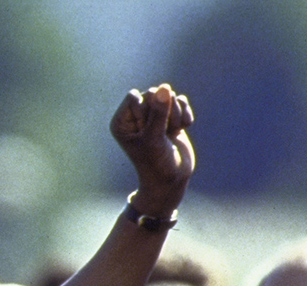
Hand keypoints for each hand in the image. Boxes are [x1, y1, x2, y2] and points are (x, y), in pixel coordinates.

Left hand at [110, 83, 194, 216]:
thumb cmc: (156, 162)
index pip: (134, 96)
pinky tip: (182, 129)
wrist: (172, 178)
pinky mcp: (170, 116)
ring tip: (170, 133)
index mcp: (121, 121)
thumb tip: (165, 87)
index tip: (146, 131)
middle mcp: (135, 116)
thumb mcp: (153, 138)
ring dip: (175, 115)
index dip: (146, 110)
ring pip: (169, 95)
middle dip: (163, 112)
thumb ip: (158, 112)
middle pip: (153, 93)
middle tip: (161, 133)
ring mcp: (153, 115)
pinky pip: (181, 100)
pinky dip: (185, 114)